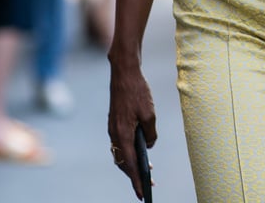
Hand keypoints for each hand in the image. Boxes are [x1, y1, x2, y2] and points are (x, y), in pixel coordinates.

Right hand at [108, 63, 156, 200]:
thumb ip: (151, 133)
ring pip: (120, 153)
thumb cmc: (138, 91)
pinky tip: (139, 151)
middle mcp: (115, 134)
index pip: (130, 164)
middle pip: (123, 162)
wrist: (124, 73)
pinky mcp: (114, 122)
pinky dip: (128, 151)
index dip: (137, 180)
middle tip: (148, 184)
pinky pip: (120, 143)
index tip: (143, 193)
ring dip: (131, 163)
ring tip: (146, 169)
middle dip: (134, 175)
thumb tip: (149, 146)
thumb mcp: (150, 113)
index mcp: (123, 134)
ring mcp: (113, 128)